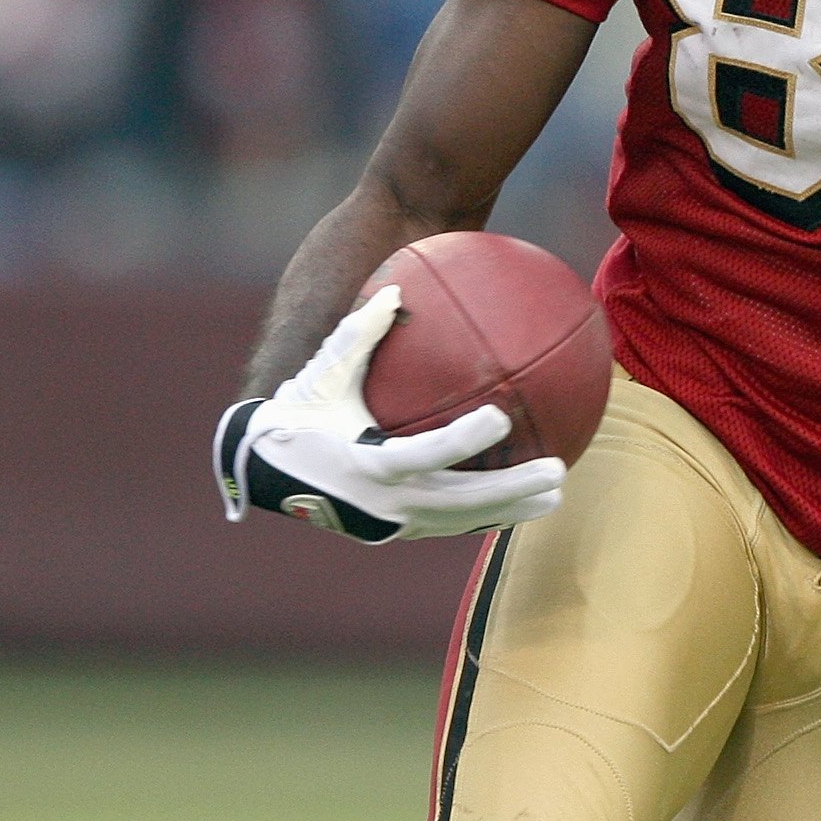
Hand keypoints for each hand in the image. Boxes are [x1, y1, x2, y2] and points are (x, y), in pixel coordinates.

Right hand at [214, 285, 565, 542]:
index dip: (464, 439)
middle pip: (460, 501)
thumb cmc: (297, 417)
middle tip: (557, 472)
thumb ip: (359, 334)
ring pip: (462, 521)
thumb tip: (394, 288)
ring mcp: (392, 523)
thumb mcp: (323, 375)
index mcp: (367, 463)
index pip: (426, 454)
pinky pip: (450, 523)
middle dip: (511, 490)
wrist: (264, 473)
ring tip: (555, 497)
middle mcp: (384, 502)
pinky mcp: (397, 531)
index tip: (501, 417)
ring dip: (510, 510)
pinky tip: (521, 501)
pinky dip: (486, 513)